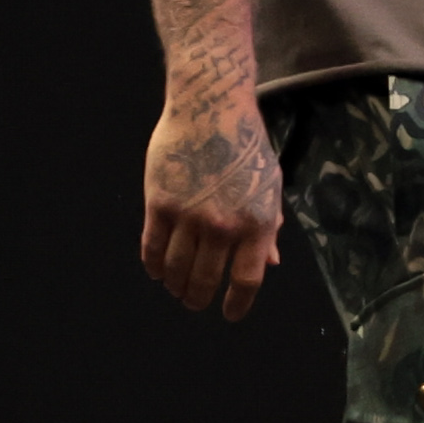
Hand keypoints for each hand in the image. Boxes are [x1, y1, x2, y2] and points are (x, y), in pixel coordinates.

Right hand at [142, 98, 287, 316]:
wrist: (211, 108)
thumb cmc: (246, 146)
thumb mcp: (269, 186)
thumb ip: (268, 226)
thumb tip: (271, 264)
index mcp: (256, 222)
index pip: (247, 279)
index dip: (238, 303)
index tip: (230, 314)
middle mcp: (223, 225)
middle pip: (206, 279)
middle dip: (198, 297)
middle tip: (194, 302)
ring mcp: (189, 216)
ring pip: (177, 267)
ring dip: (175, 284)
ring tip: (176, 288)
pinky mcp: (159, 204)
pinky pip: (152, 246)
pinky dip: (153, 264)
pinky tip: (156, 270)